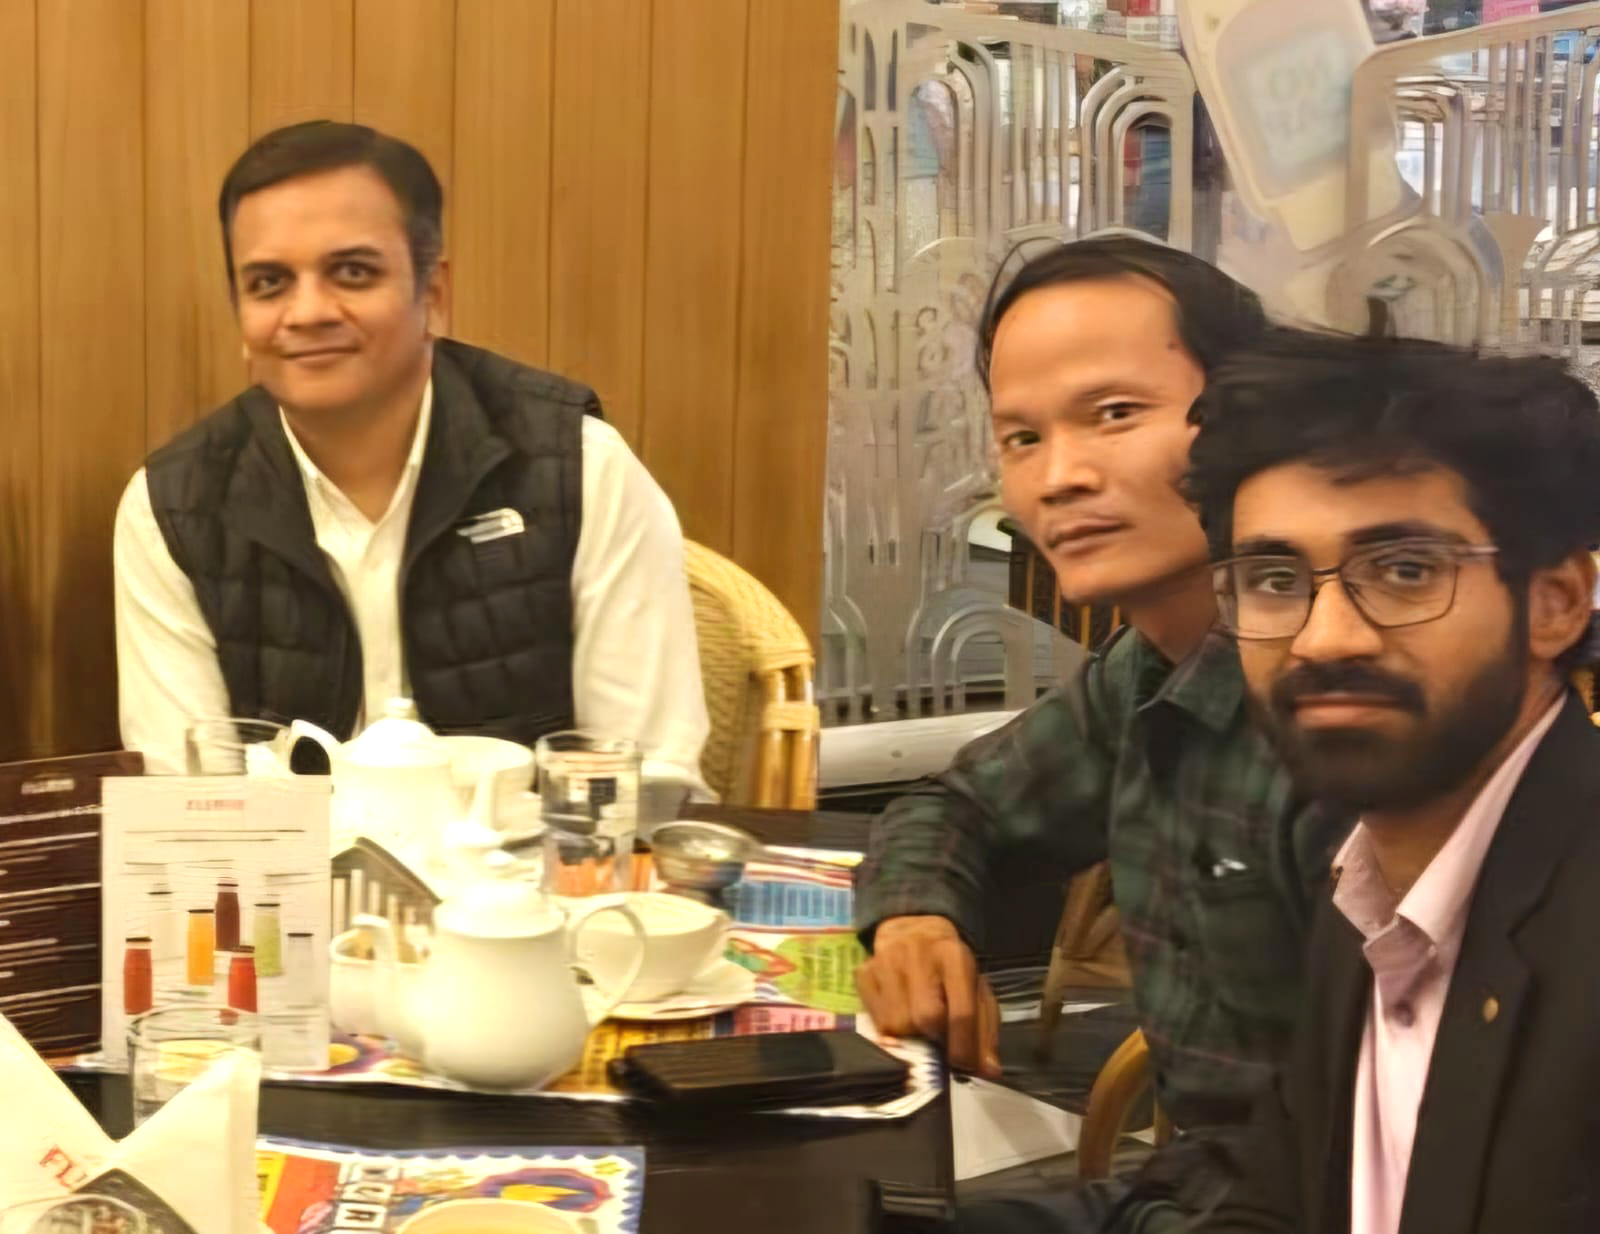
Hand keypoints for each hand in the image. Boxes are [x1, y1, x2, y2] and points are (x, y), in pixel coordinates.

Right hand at [857, 915, 1001, 1078]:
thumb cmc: (949, 966)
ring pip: (896, 1024)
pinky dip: (890, 1029)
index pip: (960, 1011)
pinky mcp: (863, 972)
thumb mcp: (975, 989)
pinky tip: (900, 1014)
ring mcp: (885, 962)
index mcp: (953, 955)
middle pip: (924, 1018)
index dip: (963, 1047)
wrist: (913, 930)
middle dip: (934, 1039)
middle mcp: (916, 954)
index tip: (964, 1068)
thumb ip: (984, 1030)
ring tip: (918, 1026)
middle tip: (939, 1040)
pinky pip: (874, 1020)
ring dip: (910, 1036)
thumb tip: (987, 1071)